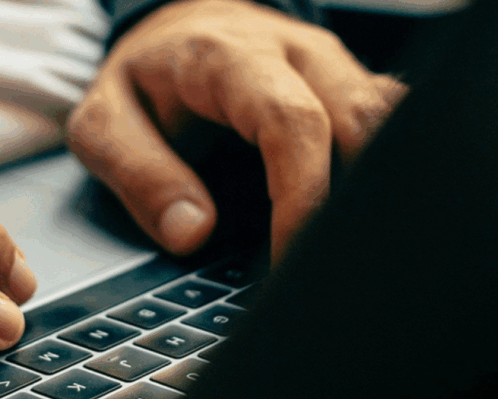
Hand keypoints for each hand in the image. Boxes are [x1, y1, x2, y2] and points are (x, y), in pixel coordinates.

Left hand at [68, 0, 405, 259]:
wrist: (174, 29)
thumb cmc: (143, 80)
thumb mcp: (105, 124)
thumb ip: (139, 174)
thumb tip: (190, 231)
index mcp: (230, 57)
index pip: (292, 122)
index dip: (303, 195)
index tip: (292, 256)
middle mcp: (295, 52)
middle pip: (362, 119)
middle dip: (355, 201)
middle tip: (331, 270)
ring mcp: (332, 66)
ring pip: (391, 120)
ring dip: (380, 188)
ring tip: (352, 253)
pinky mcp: (352, 85)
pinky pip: (392, 122)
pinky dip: (387, 172)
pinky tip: (367, 221)